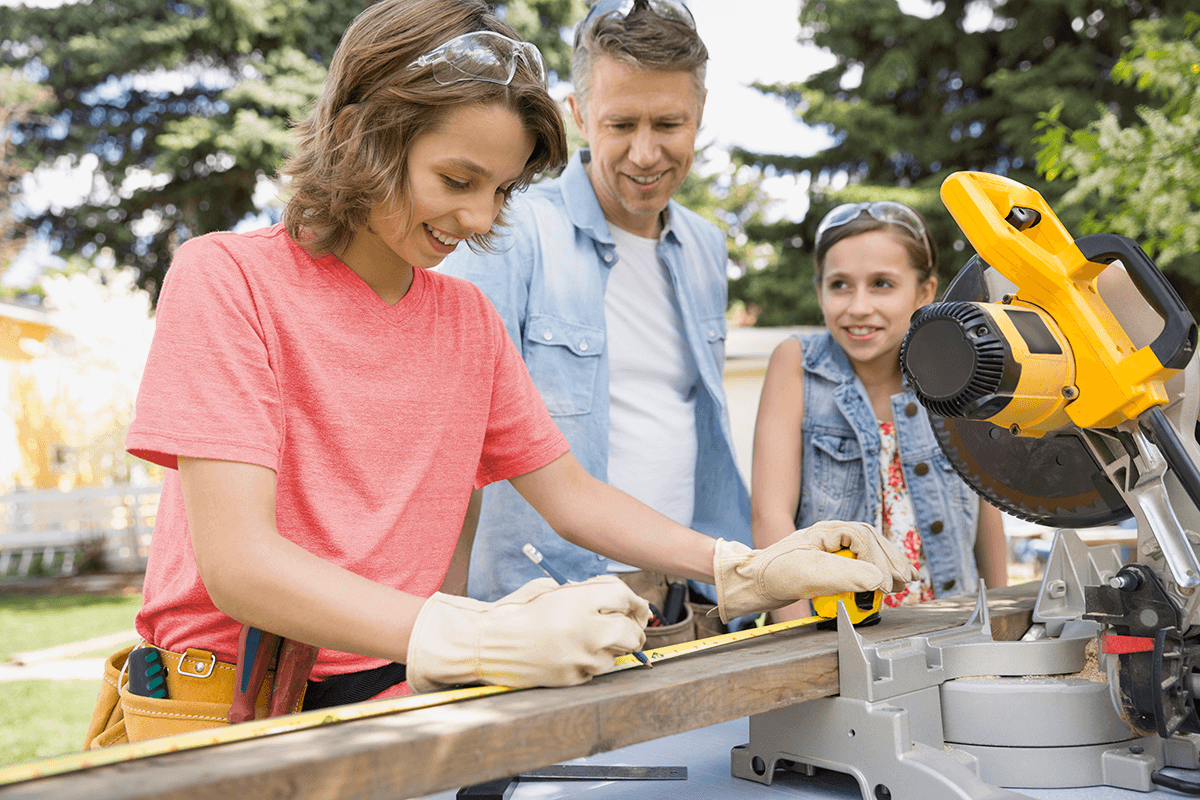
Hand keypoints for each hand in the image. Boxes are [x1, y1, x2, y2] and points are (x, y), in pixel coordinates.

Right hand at [406, 576, 650, 692]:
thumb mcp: (551, 588)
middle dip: (634, 630)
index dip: (635, 602)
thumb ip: (584, 592)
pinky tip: (570, 653)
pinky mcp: (572, 679)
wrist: (487, 643)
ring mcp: (580, 658)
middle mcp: (585, 630)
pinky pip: (595, 672)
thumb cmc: (518, 611)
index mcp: (579, 601)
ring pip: (616, 656)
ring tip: (587, 639)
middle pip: (632, 632)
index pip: (625, 598)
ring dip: (609, 648)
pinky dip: (590, 663)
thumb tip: (615, 601)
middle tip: (630, 628)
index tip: (635, 607)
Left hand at [713, 521, 916, 622]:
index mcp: (828, 530)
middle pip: (872, 542)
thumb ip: (845, 575)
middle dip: (892, 560)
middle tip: (907, 581)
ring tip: (904, 581)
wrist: (749, 583)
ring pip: (868, 551)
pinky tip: (883, 582)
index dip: (882, 561)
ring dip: (887, 565)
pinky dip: (874, 572)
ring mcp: (830, 548)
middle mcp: (832, 535)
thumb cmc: (773, 573)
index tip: (889, 584)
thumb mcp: (810, 574)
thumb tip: (878, 579)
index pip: (866, 540)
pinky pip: (858, 563)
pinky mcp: (828, 563)